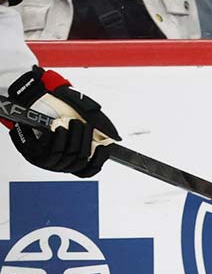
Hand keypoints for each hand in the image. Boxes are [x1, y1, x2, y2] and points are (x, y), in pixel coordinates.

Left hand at [4, 66, 119, 177]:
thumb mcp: (84, 116)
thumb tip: (115, 138)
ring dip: (71, 137)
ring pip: (66, 156)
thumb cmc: (58, 110)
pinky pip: (50, 153)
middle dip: (84, 139)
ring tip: (70, 123)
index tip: (103, 147)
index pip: (89, 170)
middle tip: (81, 125)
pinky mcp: (33, 155)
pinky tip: (57, 129)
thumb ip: (101, 126)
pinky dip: (57, 139)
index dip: (98, 160)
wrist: (33, 103)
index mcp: (73, 157)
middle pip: (80, 159)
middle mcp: (61, 162)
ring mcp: (47, 160)